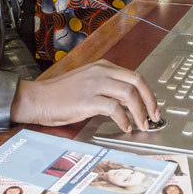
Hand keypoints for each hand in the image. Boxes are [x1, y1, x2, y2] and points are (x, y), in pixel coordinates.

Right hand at [10, 60, 159, 132]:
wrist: (39, 99)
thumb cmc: (60, 94)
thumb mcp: (88, 82)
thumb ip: (107, 86)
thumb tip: (128, 101)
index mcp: (103, 66)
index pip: (134, 76)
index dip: (148, 93)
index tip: (153, 108)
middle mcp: (101, 72)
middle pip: (137, 81)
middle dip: (150, 101)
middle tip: (154, 116)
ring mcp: (94, 84)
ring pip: (129, 94)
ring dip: (139, 112)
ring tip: (141, 124)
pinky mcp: (87, 99)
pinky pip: (114, 108)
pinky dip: (124, 119)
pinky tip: (124, 126)